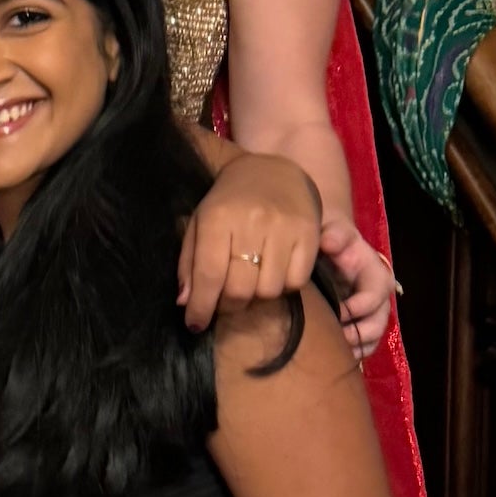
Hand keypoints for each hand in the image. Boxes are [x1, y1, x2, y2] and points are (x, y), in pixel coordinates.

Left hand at [178, 152, 321, 325]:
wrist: (272, 171)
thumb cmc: (229, 202)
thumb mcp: (200, 225)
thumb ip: (189, 264)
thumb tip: (185, 303)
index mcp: (218, 218)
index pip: (209, 275)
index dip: (201, 307)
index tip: (196, 325)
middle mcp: (253, 222)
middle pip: (240, 289)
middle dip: (227, 307)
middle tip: (224, 304)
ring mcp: (285, 227)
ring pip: (269, 291)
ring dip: (256, 298)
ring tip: (249, 284)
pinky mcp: (310, 234)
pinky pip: (296, 282)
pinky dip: (283, 288)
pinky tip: (273, 274)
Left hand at [324, 223, 397, 361]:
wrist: (326, 243)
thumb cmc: (330, 235)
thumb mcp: (333, 228)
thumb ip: (334, 233)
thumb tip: (329, 240)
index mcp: (375, 273)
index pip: (376, 294)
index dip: (359, 306)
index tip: (337, 311)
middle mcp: (378, 295)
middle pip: (379, 321)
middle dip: (359, 333)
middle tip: (335, 340)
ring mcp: (370, 312)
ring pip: (373, 337)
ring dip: (357, 347)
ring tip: (335, 353)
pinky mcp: (360, 323)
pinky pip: (364, 345)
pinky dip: (353, 354)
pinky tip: (335, 358)